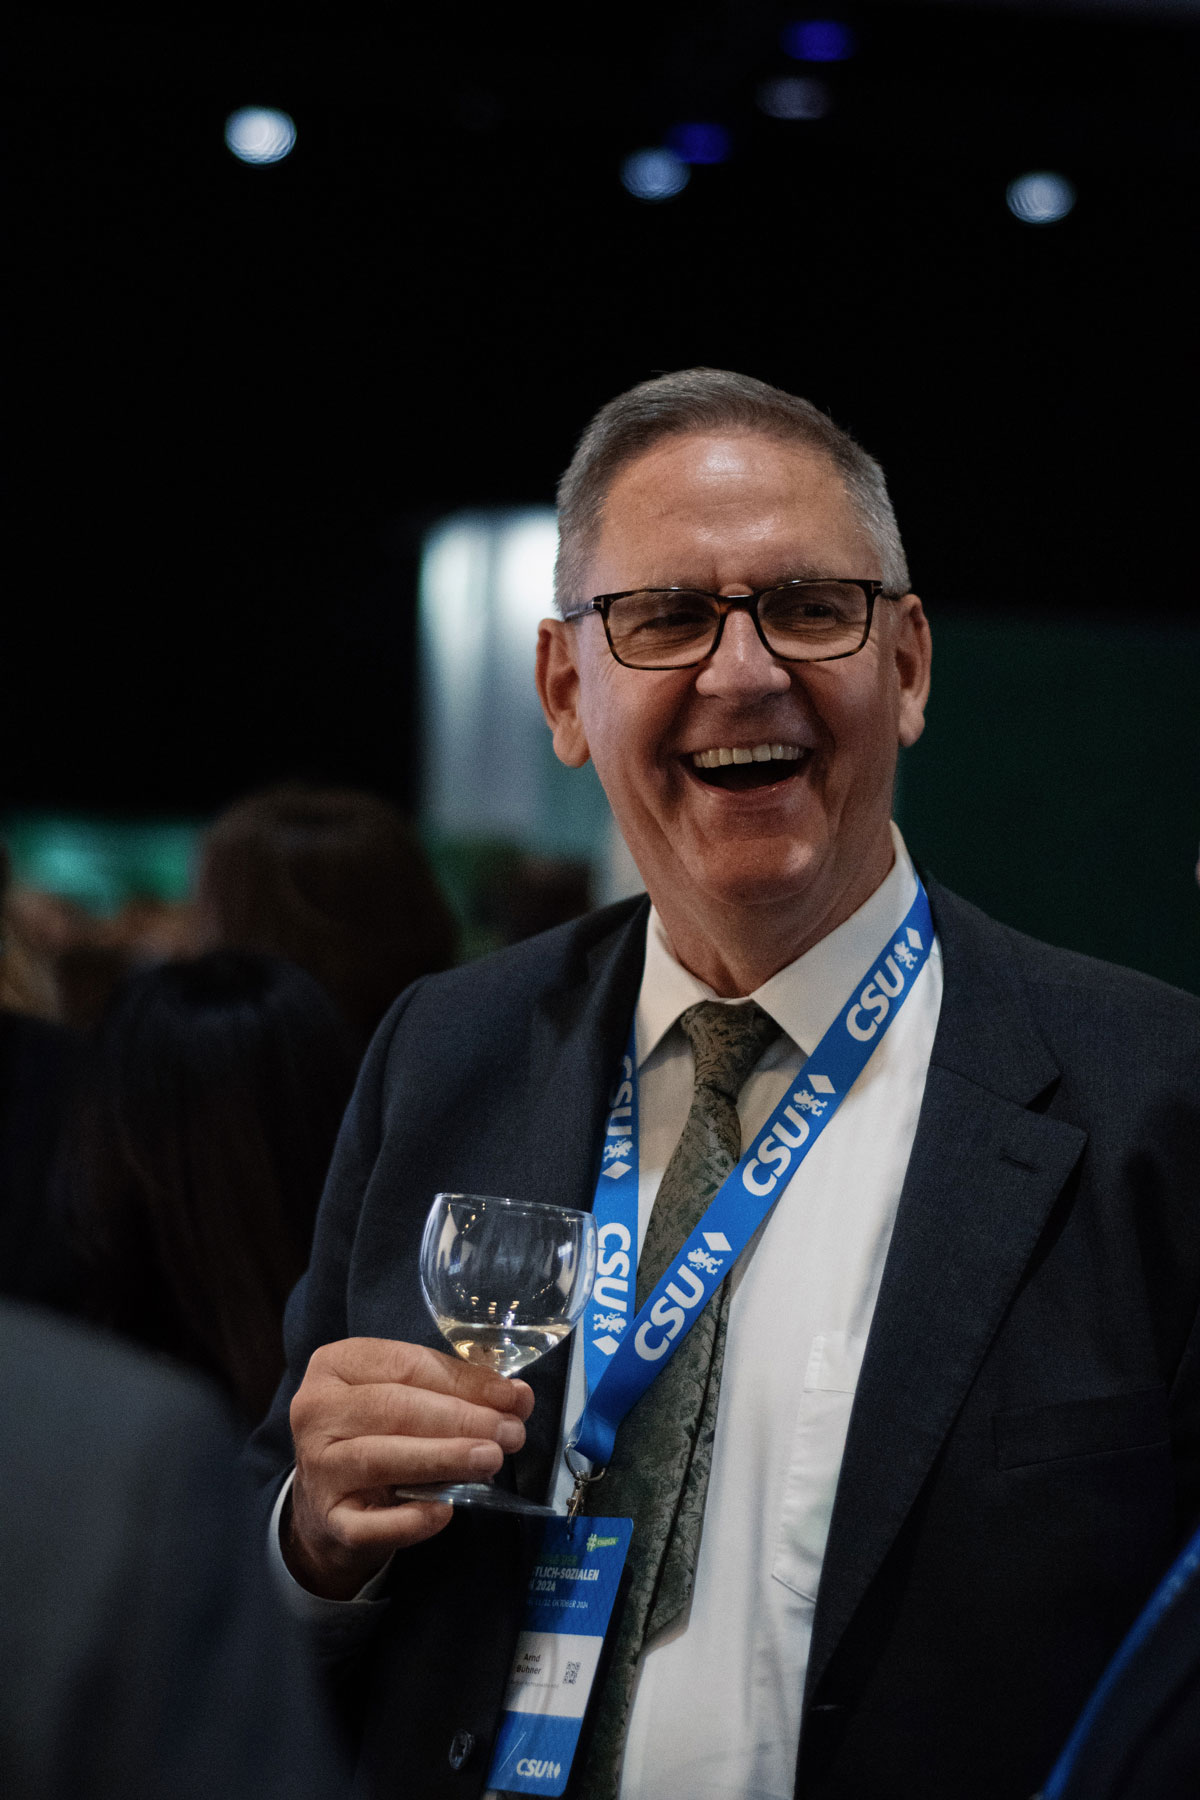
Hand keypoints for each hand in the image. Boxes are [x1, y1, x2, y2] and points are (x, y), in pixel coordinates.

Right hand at [285, 1337, 533, 1599]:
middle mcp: (316, 1410)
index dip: (463, 1381)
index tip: (512, 1396)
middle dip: (461, 1419)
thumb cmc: (377, 1434)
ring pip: (381, 1458)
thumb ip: (458, 1391)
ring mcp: (317, 1467)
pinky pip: (370, 1523)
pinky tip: (446, 1511)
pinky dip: (411, 1519)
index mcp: (336, 1365)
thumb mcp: (409, 1397)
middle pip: (396, 1408)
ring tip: (491, 1459)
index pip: (407, 1365)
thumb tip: (516, 1395)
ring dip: (444, 1458)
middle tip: (510, 1432)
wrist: (329, 1505)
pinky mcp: (327, 1520)